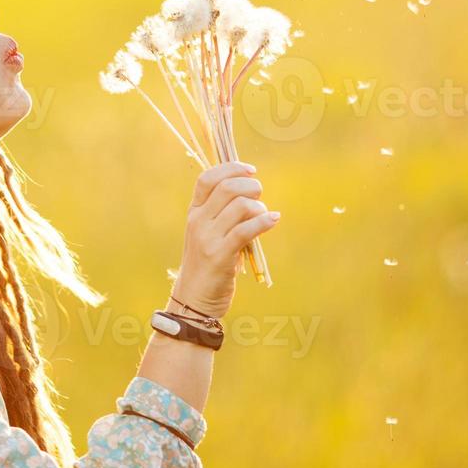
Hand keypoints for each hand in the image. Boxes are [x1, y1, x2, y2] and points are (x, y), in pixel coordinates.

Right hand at [169, 161, 279, 319]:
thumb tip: (252, 191)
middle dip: (251, 186)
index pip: (207, 178)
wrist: (194, 299)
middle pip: (227, 187)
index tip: (251, 170)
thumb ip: (223, 212)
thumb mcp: (208, 233)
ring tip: (265, 216)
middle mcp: (198, 221)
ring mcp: (207, 238)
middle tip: (260, 197)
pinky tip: (274, 220)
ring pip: (240, 206)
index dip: (231, 168)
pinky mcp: (220, 255)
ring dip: (260, 207)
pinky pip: (246, 230)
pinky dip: (265, 221)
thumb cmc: (208, 264)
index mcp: (194, 212)